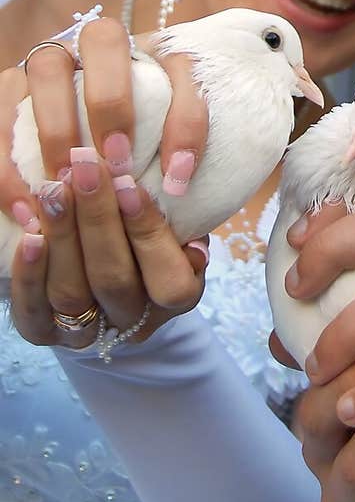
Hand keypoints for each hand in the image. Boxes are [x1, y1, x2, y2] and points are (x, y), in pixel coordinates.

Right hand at [0, 15, 209, 227]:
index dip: (185, 119)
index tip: (179, 179)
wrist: (61, 164)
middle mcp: (94, 47)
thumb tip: (193, 249)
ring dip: (60, 130)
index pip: (180, 64)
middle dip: (114, 103)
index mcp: (151, 58)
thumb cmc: (127, 172)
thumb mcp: (154, 173)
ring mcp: (45, 63)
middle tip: (118, 164)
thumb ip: (170, 184)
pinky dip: (9, 166)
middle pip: (105, 39)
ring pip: (47, 66)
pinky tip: (29, 210)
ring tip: (68, 188)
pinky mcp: (4, 92)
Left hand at [11, 145, 207, 348]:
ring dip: (63, 236)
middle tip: (85, 168)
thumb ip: (176, 208)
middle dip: (98, 219)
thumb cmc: (143, 228)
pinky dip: (31, 273)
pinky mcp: (45, 333)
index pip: (171, 281)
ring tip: (55, 189)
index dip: (149, 234)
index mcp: (177, 297)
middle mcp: (134, 320)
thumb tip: (174, 176)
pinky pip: (34, 313)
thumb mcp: (175, 218)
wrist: (99, 267)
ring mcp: (88, 332)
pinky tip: (30, 235)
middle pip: (115, 280)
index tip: (129, 185)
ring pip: (73, 294)